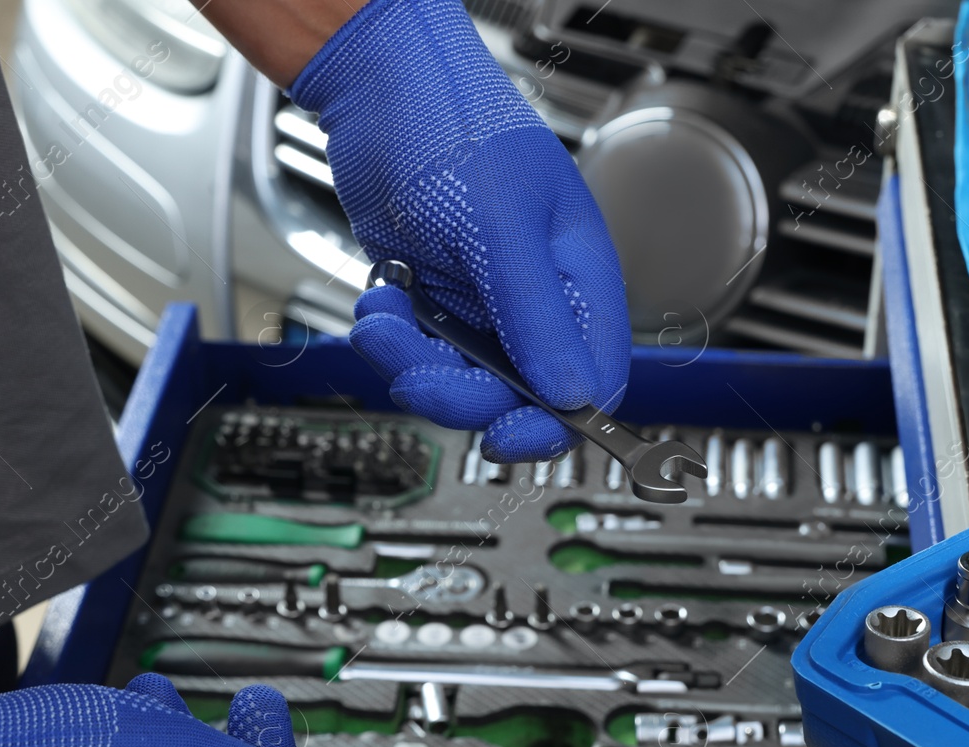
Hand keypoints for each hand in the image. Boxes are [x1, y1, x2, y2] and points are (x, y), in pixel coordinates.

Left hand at [292, 0, 630, 463]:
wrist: (378, 88)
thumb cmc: (454, 126)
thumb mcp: (500, 229)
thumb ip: (536, 318)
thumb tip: (570, 395)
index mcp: (578, 282)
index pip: (591, 382)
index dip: (554, 422)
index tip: (507, 436)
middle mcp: (536, 300)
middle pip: (515, 397)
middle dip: (456, 393)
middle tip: (414, 366)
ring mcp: (484, 304)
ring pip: (458, 382)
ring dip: (410, 362)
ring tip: (383, 319)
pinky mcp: (438, 300)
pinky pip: (419, 354)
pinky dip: (391, 338)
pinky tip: (380, 300)